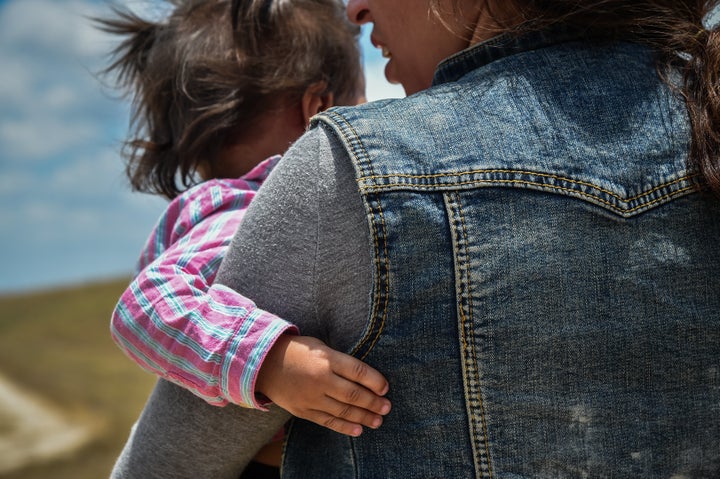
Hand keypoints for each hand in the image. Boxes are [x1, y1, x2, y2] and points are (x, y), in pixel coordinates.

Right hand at [255, 334, 390, 436]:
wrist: (264, 363)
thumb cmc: (298, 351)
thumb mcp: (320, 347)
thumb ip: (341, 361)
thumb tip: (367, 377)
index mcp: (327, 359)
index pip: (358, 372)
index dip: (375, 381)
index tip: (386, 388)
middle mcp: (320, 379)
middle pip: (354, 394)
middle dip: (374, 403)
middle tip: (387, 407)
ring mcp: (311, 397)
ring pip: (344, 411)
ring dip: (364, 417)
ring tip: (378, 420)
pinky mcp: (303, 411)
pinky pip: (328, 421)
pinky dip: (345, 426)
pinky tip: (359, 429)